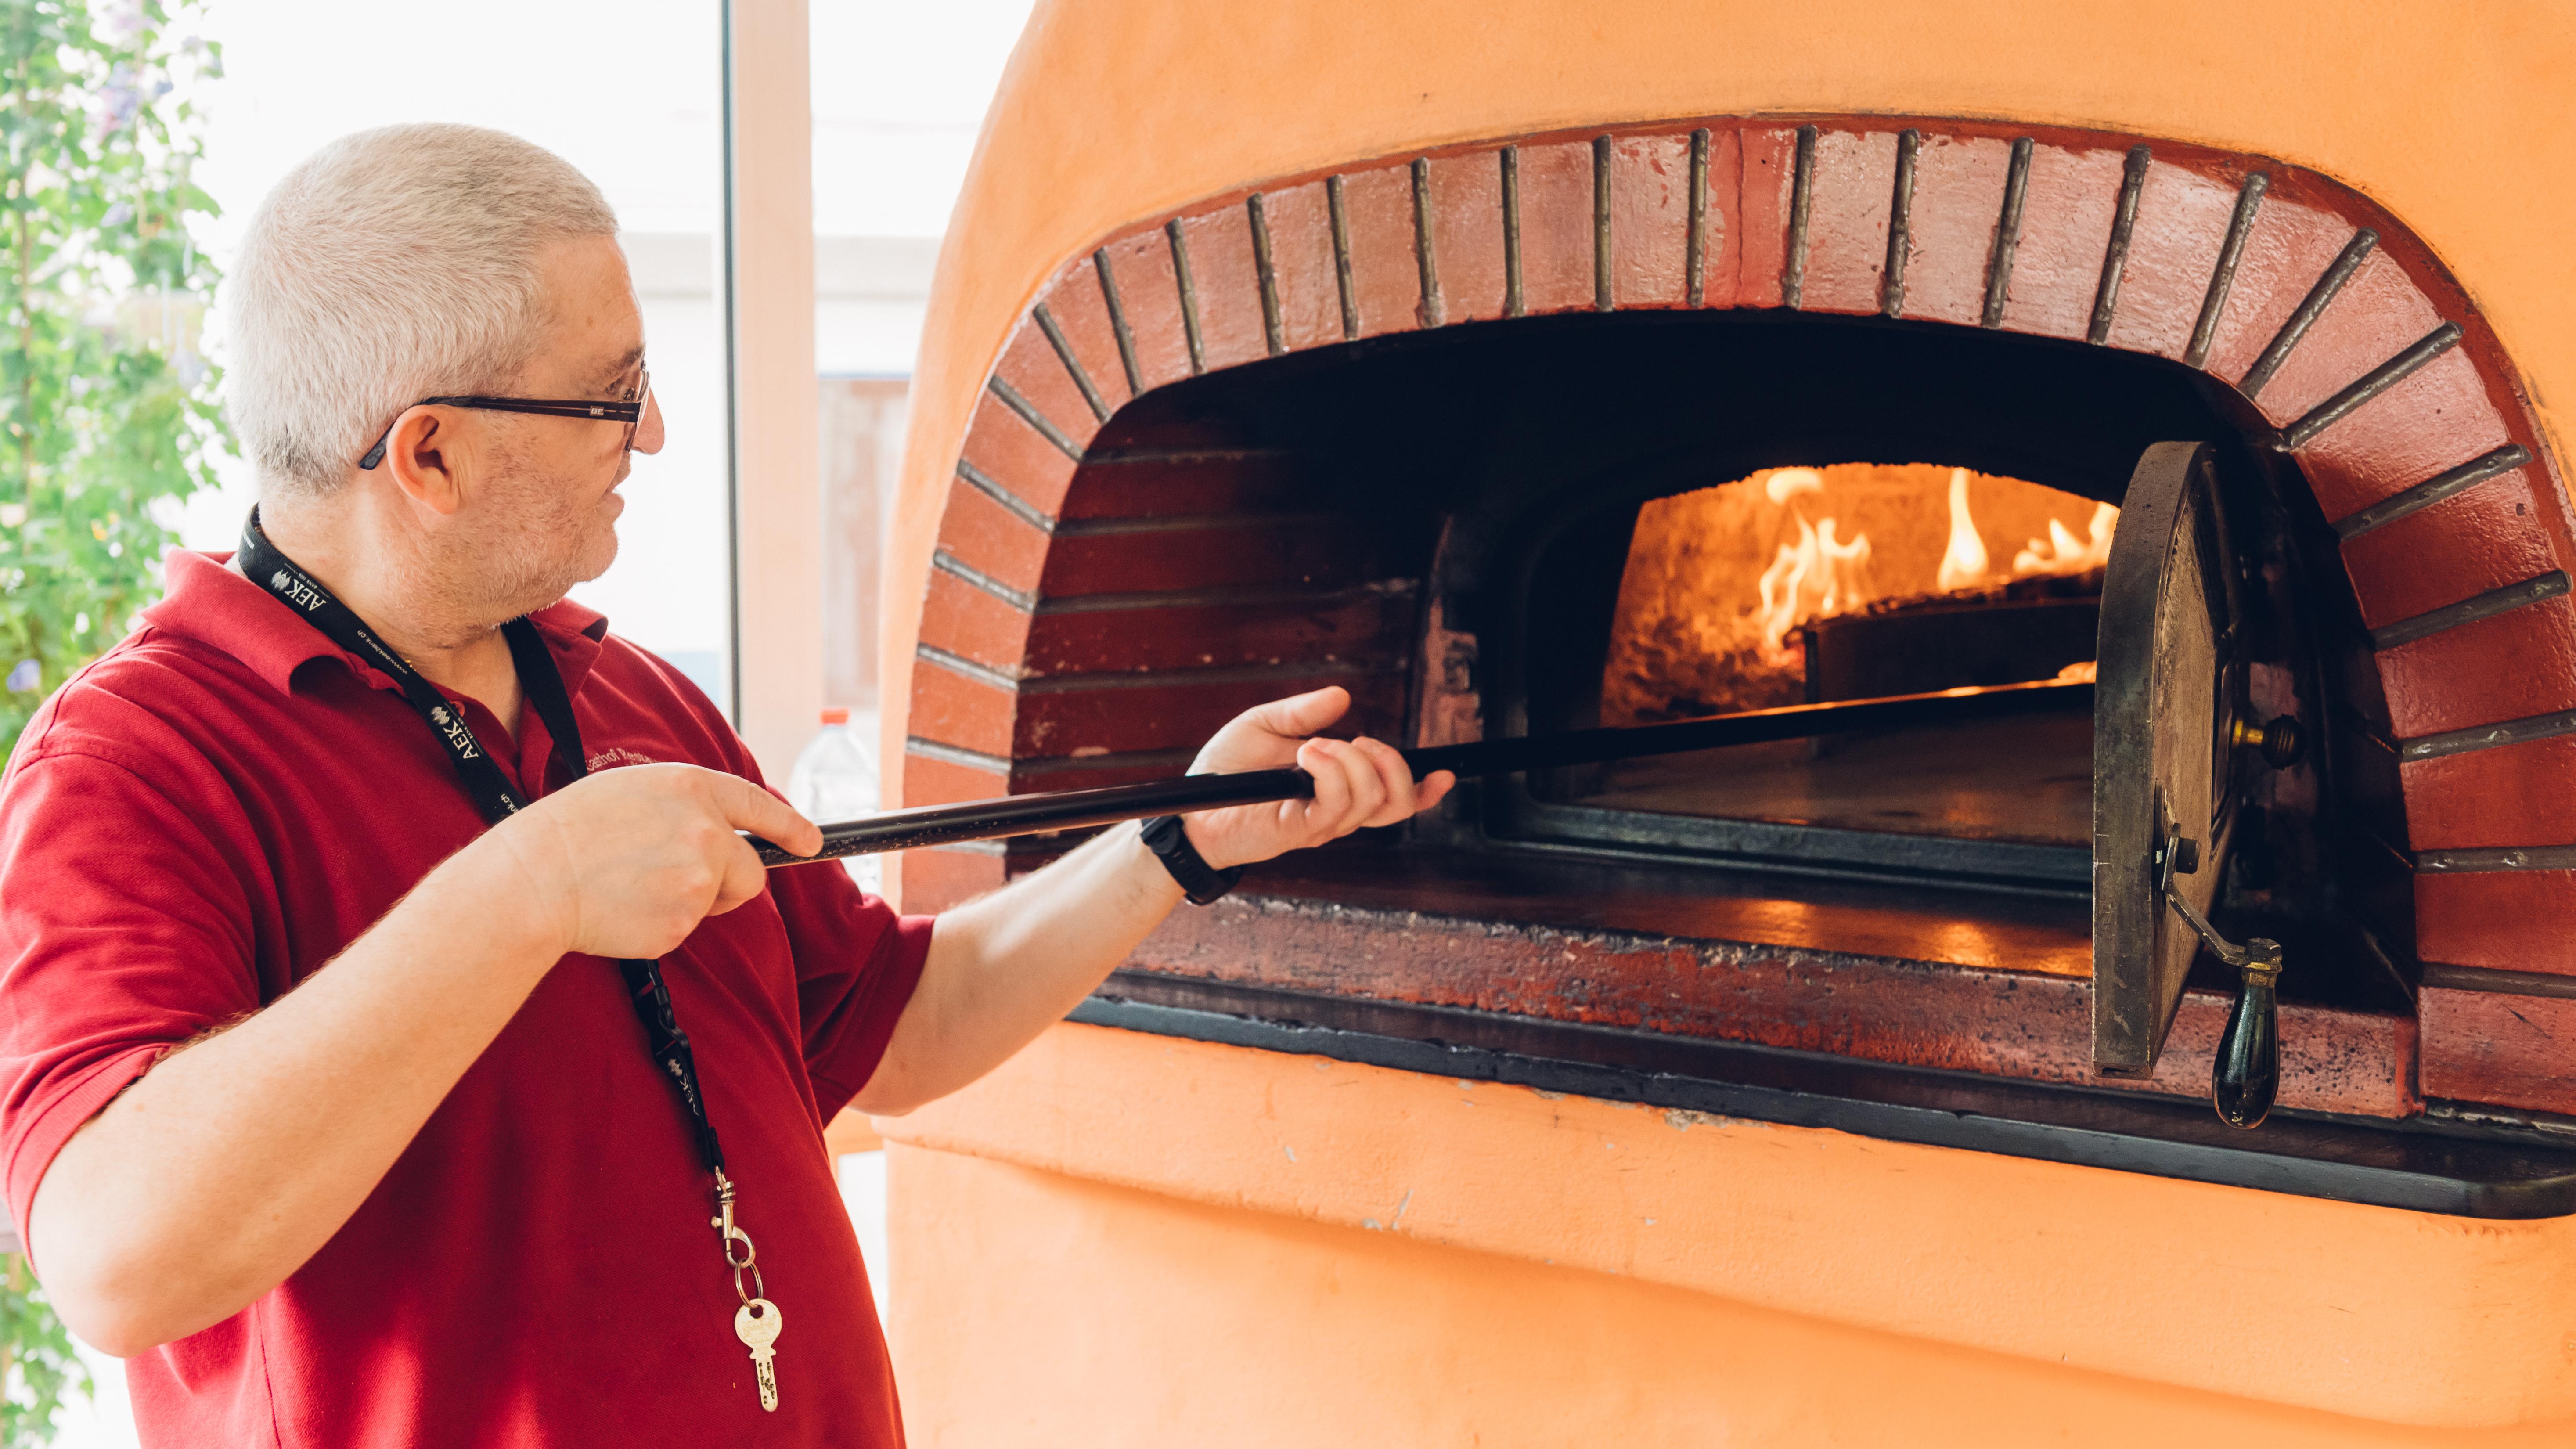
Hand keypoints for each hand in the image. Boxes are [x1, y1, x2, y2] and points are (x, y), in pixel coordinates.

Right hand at [484, 763, 822, 959]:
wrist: (533, 879)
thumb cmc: (569, 831)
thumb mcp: (632, 791)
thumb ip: (683, 806)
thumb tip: (716, 831)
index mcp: (692, 788)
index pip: (757, 805)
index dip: (789, 825)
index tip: (811, 841)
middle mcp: (707, 831)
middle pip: (750, 871)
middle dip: (729, 884)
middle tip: (678, 883)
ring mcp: (699, 879)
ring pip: (717, 902)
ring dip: (690, 903)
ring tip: (634, 887)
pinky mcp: (683, 922)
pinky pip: (685, 929)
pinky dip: (661, 926)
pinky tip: (624, 909)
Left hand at [1178, 686, 1452, 870]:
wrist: (1189, 809)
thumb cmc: (1226, 769)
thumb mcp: (1266, 725)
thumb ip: (1305, 712)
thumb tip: (1343, 696)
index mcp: (1337, 790)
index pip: (1394, 798)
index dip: (1425, 790)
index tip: (1446, 773)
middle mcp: (1336, 812)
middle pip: (1396, 801)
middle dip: (1392, 764)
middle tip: (1358, 741)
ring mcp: (1320, 824)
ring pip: (1371, 800)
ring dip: (1352, 761)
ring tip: (1313, 746)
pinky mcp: (1299, 831)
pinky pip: (1335, 805)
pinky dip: (1330, 771)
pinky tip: (1307, 754)